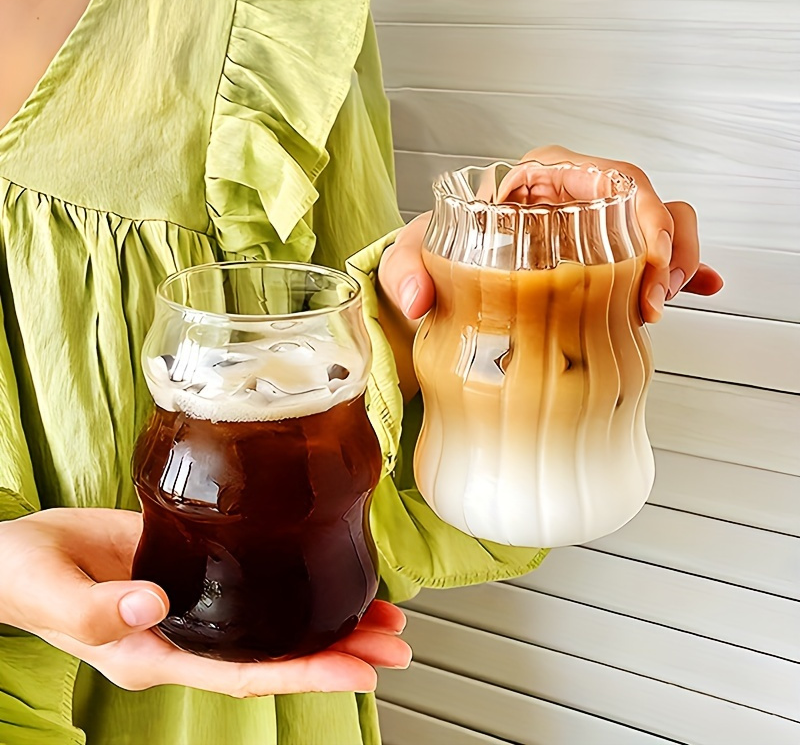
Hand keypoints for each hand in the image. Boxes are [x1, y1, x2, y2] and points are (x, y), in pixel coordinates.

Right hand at [0, 508, 409, 696]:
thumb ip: (95, 607)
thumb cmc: (26, 576)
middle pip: (274, 651)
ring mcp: (196, 601)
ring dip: (330, 618)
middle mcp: (188, 633)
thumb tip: (154, 606)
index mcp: (157, 652)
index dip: (304, 673)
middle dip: (338, 651)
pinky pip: (257, 581)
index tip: (358, 672)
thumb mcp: (52, 592)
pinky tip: (326, 572)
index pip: (245, 672)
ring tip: (383, 615)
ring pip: (274, 620)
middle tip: (395, 643)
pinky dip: (297, 582)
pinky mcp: (196, 563)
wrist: (18, 555)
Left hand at [379, 145, 723, 325]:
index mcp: (540, 177)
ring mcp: (591, 227)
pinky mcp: (601, 258)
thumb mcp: (414, 253)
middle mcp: (573, 195)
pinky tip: (701, 289)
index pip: (611, 177)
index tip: (646, 267)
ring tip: (658, 307)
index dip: (643, 217)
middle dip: (665, 248)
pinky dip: (680, 271)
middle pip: (645, 201)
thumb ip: (405, 269)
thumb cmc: (434, 253)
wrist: (441, 279)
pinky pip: (651, 256)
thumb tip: (418, 300)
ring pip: (659, 225)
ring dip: (675, 261)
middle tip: (654, 302)